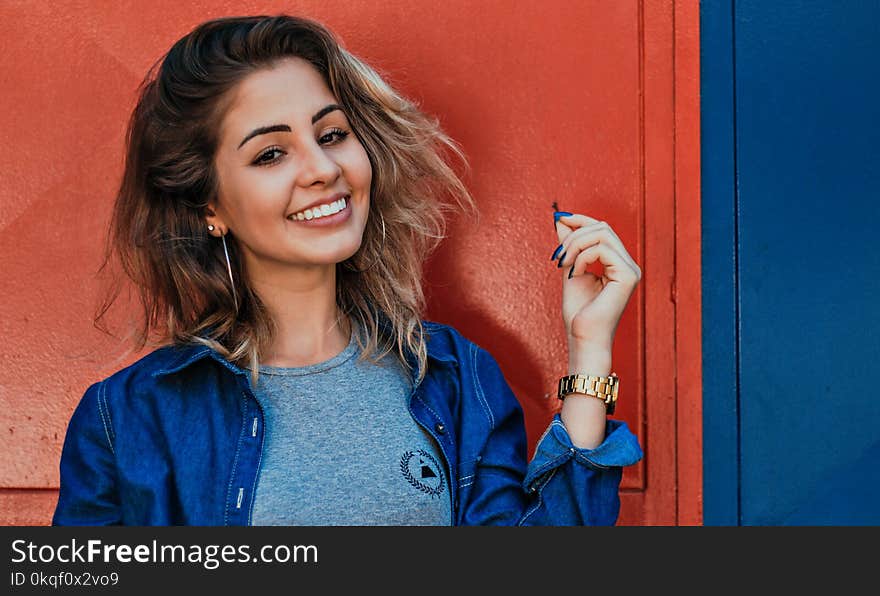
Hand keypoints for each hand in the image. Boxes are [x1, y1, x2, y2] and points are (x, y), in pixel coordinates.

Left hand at [552, 212, 641, 352]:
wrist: (582, 337)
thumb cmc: (578, 312)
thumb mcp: (570, 269)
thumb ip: (569, 246)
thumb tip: (561, 219)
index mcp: (617, 263)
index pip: (602, 229)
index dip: (580, 220)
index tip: (558, 219)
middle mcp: (628, 265)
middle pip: (602, 227)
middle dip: (574, 234)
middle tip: (558, 254)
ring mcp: (630, 270)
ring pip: (602, 234)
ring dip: (575, 245)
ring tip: (564, 263)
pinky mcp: (628, 276)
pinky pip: (602, 249)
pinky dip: (582, 257)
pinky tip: (575, 272)